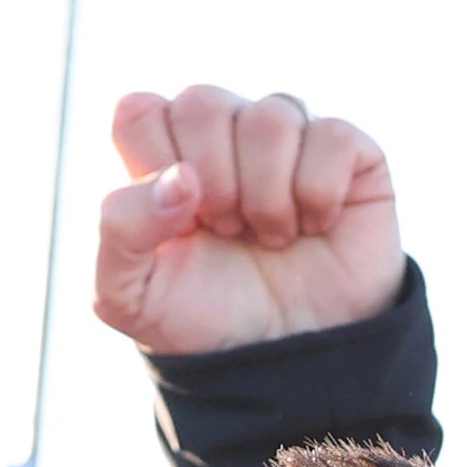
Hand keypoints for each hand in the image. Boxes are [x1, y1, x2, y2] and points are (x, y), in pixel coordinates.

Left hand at [94, 87, 403, 357]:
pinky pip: (331, 136)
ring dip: (267, 197)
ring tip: (270, 237)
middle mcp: (222, 132)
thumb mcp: (129, 296)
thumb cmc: (204, 320)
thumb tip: (182, 177)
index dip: (152, 165)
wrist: (283, 363)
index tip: (175, 222)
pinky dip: (317, 195)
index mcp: (163, 154)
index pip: (137, 111)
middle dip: (213, 184)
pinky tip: (315, 226)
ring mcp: (285, 136)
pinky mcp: (345, 150)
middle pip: (201, 103)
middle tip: (226, 232)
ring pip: (269, 117)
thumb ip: (121, 230)